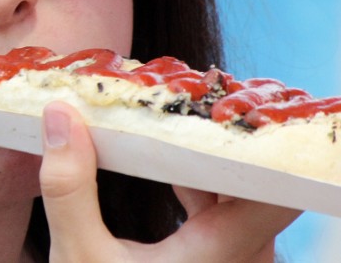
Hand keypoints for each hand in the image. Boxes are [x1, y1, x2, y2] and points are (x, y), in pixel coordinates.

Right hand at [39, 101, 300, 261]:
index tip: (241, 98)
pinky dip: (201, 178)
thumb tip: (60, 117)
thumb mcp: (78, 257)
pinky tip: (167, 159)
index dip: (270, 138)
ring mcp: (236, 259)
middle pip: (259, 177)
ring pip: (242, 189)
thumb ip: (69, 186)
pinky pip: (225, 205)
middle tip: (196, 94)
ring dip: (211, 153)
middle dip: (227, 134)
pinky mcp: (222, 258)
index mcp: (222, 254)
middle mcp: (244, 257)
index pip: (280, 186)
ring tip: (178, 116)